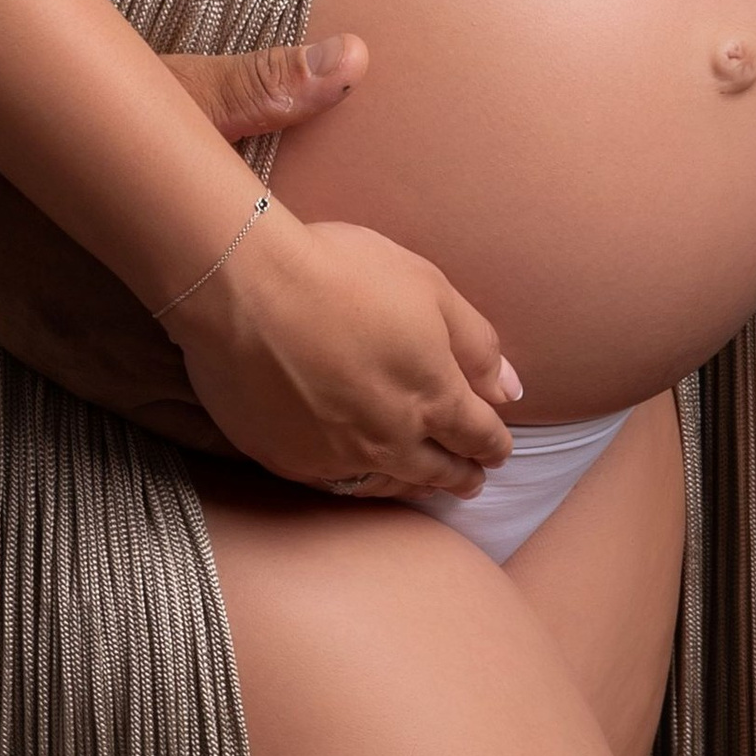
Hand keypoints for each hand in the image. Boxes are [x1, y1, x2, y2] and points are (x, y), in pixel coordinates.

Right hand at [0, 32, 370, 452]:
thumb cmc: (63, 123)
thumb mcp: (165, 95)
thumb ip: (259, 87)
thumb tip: (355, 58)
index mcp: (172, 277)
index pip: (264, 354)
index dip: (316, 373)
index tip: (361, 376)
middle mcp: (133, 333)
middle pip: (231, 404)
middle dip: (287, 412)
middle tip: (344, 419)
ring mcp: (91, 358)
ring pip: (183, 421)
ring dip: (235, 426)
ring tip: (296, 433)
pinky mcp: (60, 359)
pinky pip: (134, 412)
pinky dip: (178, 418)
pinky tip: (211, 418)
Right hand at [160, 205, 520, 495]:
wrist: (244, 285)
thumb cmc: (340, 270)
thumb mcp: (427, 286)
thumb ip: (476, 343)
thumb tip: (511, 391)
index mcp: (434, 396)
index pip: (480, 435)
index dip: (494, 443)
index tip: (498, 447)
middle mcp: (392, 439)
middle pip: (440, 471)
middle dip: (462, 475)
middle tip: (471, 479)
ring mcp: (337, 455)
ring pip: (390, 485)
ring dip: (413, 485)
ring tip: (422, 485)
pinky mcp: (288, 458)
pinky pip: (334, 483)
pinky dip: (356, 481)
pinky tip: (357, 474)